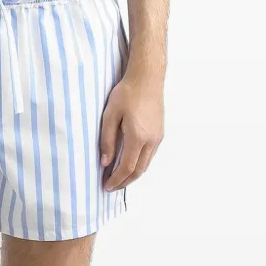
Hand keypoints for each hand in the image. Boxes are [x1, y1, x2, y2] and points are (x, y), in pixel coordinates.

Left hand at [99, 68, 163, 190]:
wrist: (147, 78)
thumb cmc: (127, 93)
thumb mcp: (110, 115)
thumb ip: (107, 140)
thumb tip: (105, 162)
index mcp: (138, 137)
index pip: (126, 167)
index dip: (116, 179)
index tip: (106, 186)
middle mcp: (151, 140)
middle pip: (138, 171)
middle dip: (125, 182)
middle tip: (111, 186)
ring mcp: (158, 137)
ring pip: (145, 164)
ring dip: (132, 174)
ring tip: (118, 177)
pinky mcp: (160, 133)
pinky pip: (150, 155)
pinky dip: (139, 164)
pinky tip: (129, 162)